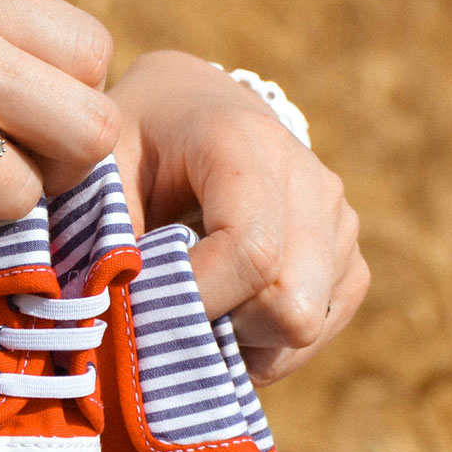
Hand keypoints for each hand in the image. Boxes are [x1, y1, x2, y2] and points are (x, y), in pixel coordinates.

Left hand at [108, 50, 366, 382]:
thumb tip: (111, 323)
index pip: (252, 252)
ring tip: (197, 301)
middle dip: (222, 327)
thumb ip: (104, 237)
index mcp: (242, 143)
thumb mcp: (101, 170)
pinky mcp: (350, 255)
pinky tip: (229, 310)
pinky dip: (270, 342)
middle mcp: (309, 177)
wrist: (193, 109)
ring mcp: (339, 217)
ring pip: (306, 325)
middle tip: (169, 308)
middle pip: (291, 304)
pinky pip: (320, 329)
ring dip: (243, 337)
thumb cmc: (137, 144)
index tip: (145, 309)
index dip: (198, 302)